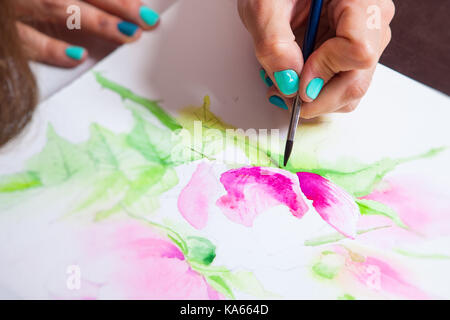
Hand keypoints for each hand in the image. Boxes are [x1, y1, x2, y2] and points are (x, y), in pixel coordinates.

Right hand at [13, 0, 159, 67]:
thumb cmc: (14, 4)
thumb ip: (66, 0)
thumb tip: (105, 7)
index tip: (143, 9)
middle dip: (116, 4)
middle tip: (145, 21)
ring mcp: (9, 5)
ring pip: (57, 7)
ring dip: (96, 22)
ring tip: (126, 35)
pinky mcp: (0, 32)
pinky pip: (25, 40)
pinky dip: (51, 49)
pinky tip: (77, 57)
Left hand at [238, 0, 394, 117]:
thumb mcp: (264, 5)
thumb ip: (274, 43)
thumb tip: (288, 82)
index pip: (359, 51)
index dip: (324, 71)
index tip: (297, 76)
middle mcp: (371, 19)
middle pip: (359, 79)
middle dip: (319, 97)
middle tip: (287, 96)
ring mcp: (364, 37)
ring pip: (352, 87)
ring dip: (316, 98)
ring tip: (286, 86)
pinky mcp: (350, 50)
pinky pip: (342, 82)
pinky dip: (318, 91)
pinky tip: (296, 80)